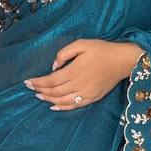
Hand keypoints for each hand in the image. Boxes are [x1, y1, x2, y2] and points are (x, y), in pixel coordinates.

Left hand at [24, 39, 144, 110]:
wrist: (123, 61)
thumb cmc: (102, 50)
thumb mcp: (82, 44)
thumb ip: (64, 53)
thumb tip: (54, 66)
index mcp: (75, 70)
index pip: (51, 80)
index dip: (37, 82)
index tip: (28, 81)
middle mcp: (79, 84)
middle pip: (54, 92)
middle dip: (40, 90)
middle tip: (30, 88)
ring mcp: (86, 93)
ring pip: (62, 100)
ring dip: (48, 99)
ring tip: (39, 96)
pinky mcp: (93, 98)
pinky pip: (74, 106)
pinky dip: (62, 107)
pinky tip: (54, 106)